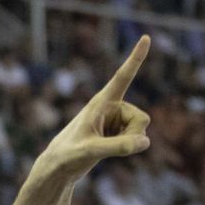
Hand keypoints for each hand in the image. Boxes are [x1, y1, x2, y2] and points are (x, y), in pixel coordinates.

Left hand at [32, 36, 152, 184]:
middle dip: (134, 135)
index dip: (135, 58)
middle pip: (142, 119)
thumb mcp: (92, 151)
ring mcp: (116, 120)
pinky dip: (128, 148)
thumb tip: (146, 142)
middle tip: (109, 146)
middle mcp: (111, 107)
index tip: (145, 37)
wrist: (58, 167)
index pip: (122, 77)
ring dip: (130, 143)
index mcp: (101, 102)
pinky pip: (136, 139)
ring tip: (104, 148)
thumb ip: (118, 146)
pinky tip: (107, 150)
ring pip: (141, 130)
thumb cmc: (69, 155)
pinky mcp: (117, 132)